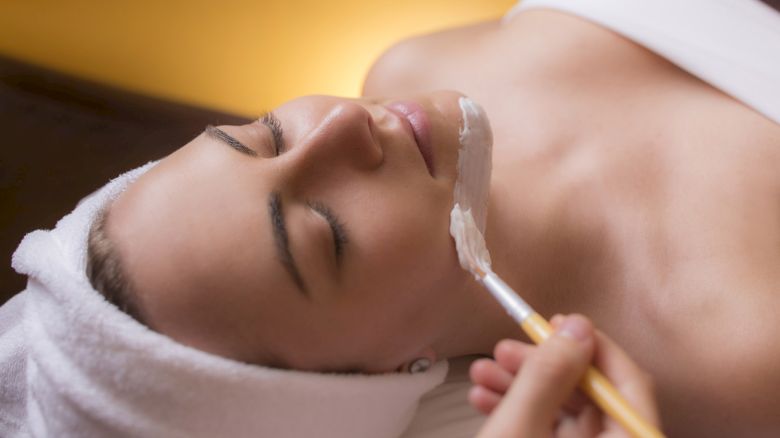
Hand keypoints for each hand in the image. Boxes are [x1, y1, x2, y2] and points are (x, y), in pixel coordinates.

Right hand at [469, 314, 659, 436]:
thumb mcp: (519, 428)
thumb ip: (548, 376)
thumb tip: (576, 327)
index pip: (631, 384)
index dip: (594, 347)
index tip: (559, 323)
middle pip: (592, 396)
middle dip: (542, 367)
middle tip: (505, 349)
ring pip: (564, 411)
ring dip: (520, 387)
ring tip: (482, 373)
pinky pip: (550, 430)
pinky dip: (519, 411)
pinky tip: (485, 399)